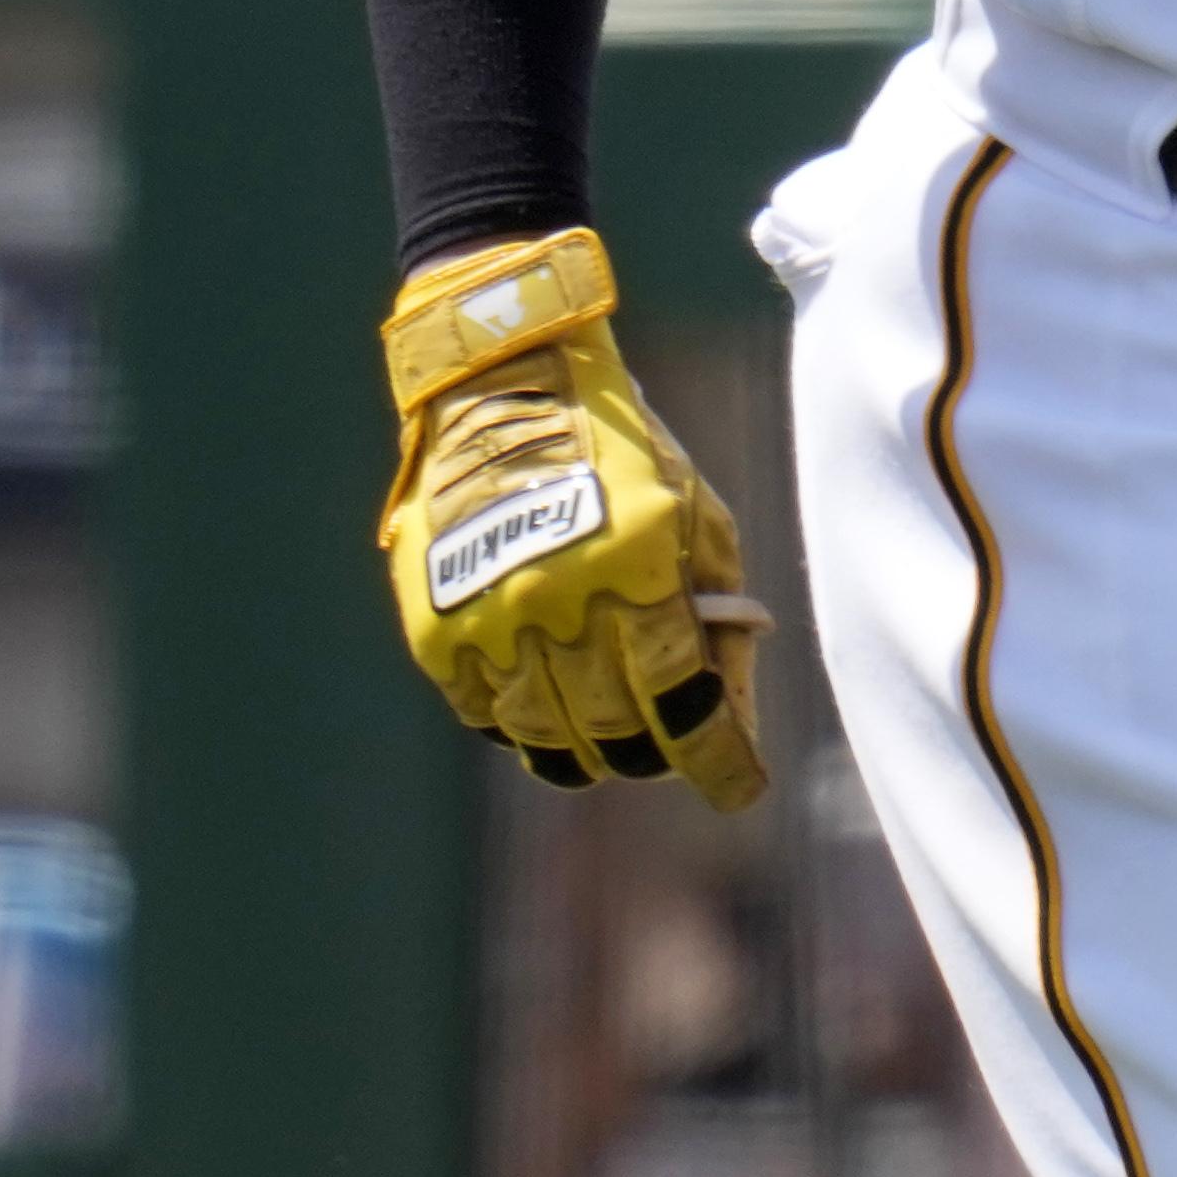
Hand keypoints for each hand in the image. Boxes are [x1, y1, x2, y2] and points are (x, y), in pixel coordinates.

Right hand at [378, 228, 773, 810]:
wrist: (508, 387)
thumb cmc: (622, 447)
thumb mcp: (694, 513)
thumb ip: (709, 602)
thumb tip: (723, 691)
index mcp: (636, 568)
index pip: (681, 697)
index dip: (716, 756)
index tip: (740, 788)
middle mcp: (558, 601)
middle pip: (613, 727)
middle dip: (654, 751)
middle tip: (672, 753)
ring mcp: (489, 618)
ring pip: (544, 733)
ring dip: (588, 750)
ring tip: (614, 745)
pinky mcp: (436, 625)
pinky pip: (484, 712)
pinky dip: (522, 726)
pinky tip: (548, 717)